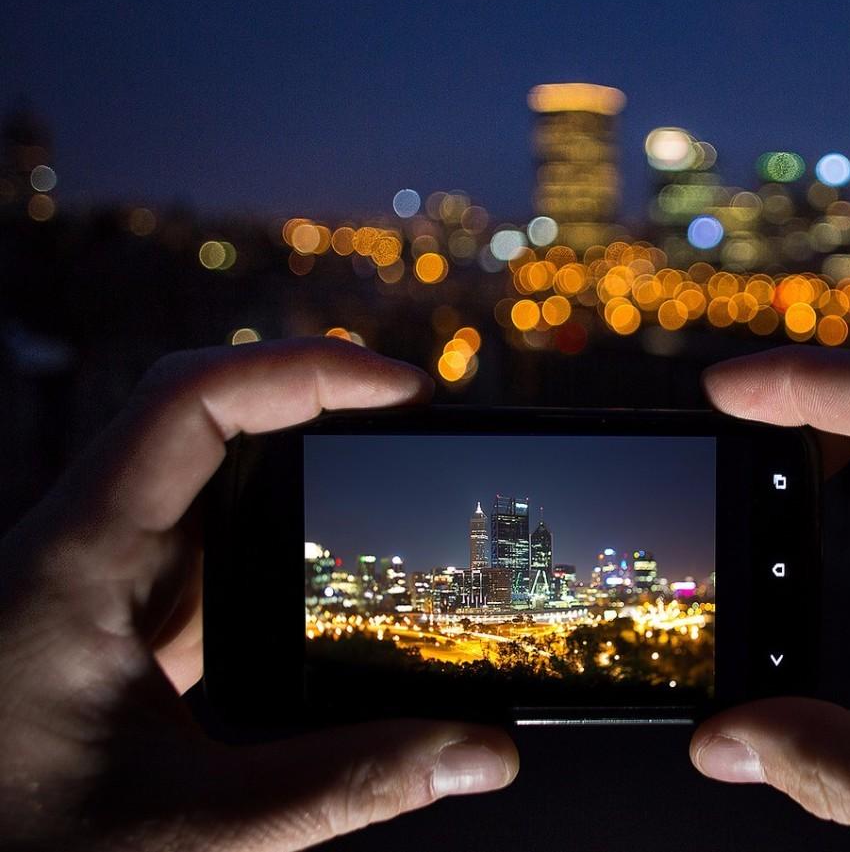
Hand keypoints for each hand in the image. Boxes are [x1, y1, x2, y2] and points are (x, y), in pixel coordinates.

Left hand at [0, 338, 517, 851]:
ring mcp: (102, 576)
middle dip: (310, 392)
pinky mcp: (123, 612)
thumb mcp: (196, 828)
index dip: (302, 371)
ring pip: (200, 465)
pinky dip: (276, 513)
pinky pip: (205, 528)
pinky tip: (325, 542)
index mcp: (78, 565)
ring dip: (293, 448)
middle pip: (197, 410)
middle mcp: (83, 548)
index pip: (189, 404)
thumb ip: (345, 787)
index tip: (403, 390)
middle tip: (407, 412)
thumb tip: (478, 753)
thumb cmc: (25, 850)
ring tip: (383, 455)